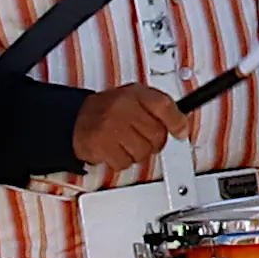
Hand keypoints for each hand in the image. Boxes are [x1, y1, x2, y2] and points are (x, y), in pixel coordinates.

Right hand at [73, 83, 188, 172]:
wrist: (77, 117)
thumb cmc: (110, 109)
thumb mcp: (136, 98)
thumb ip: (160, 108)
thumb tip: (181, 125)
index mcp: (135, 94)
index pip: (164, 106)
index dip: (176, 121)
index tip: (180, 131)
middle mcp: (122, 108)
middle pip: (157, 135)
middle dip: (154, 141)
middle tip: (142, 136)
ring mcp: (111, 127)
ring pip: (143, 152)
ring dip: (137, 153)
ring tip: (126, 142)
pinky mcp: (101, 145)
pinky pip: (125, 163)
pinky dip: (122, 160)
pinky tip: (115, 148)